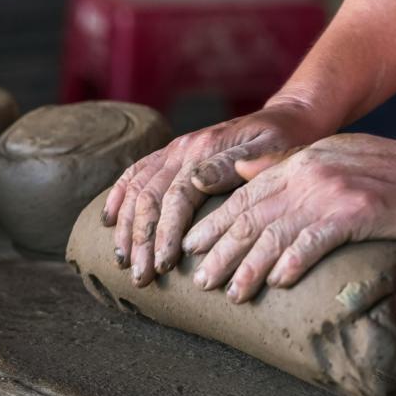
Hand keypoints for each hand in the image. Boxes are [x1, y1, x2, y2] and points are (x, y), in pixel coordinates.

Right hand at [100, 100, 325, 287]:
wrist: (286, 118)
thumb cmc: (286, 141)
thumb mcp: (274, 149)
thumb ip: (235, 164)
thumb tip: (196, 181)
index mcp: (205, 150)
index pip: (176, 197)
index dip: (166, 233)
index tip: (163, 267)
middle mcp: (182, 148)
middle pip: (149, 197)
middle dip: (141, 240)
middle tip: (140, 277)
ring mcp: (172, 150)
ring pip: (136, 189)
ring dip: (126, 227)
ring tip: (123, 262)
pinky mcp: (169, 154)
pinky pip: (134, 173)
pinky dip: (117, 198)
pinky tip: (109, 222)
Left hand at [184, 133, 395, 302]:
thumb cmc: (387, 170)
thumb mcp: (328, 154)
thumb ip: (284, 163)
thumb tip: (240, 170)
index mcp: (295, 161)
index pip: (243, 195)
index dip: (214, 223)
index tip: (191, 247)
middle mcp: (305, 173)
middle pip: (250, 217)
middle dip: (220, 251)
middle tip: (200, 280)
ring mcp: (328, 192)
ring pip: (274, 234)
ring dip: (249, 267)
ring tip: (232, 293)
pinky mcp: (354, 212)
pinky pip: (312, 241)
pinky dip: (292, 263)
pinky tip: (276, 283)